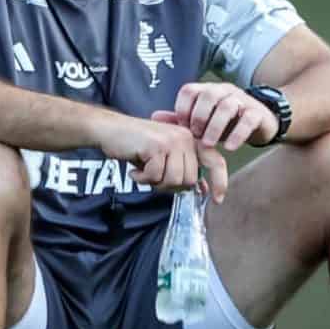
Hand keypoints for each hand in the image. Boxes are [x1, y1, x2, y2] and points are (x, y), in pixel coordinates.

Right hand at [99, 114, 228, 202]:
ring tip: (144, 170)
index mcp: (191, 139)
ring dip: (155, 182)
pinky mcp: (157, 146)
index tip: (217, 199)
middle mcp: (186, 137)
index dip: (220, 181)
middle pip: (189, 179)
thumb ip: (184, 168)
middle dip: (170, 185)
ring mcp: (172, 140)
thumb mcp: (165, 156)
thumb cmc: (137, 145)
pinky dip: (142, 178)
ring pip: (174, 180)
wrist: (109, 129)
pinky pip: (155, 176)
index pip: (215, 161)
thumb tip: (202, 189)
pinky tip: (135, 169)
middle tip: (153, 176)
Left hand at [168, 81, 278, 150]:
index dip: (182, 108)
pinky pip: (248, 119)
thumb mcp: (203, 121)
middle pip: (209, 95)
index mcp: (208, 90)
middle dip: (199, 117)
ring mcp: (243, 100)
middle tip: (195, 136)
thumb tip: (155, 116)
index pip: (190, 90)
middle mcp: (225, 91)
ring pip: (228, 106)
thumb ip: (181, 119)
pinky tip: (229, 147)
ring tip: (209, 144)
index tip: (182, 128)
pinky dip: (238, 134)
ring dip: (215, 126)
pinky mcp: (257, 113)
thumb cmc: (226, 122)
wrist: (260, 123)